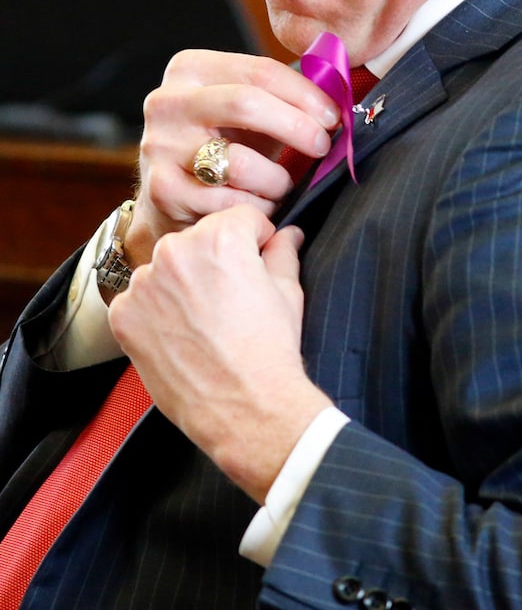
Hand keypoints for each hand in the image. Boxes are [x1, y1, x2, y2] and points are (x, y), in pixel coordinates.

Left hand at [108, 204, 331, 502]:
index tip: (258, 263)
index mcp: (221, 236)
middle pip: (199, 239)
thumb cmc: (271, 351)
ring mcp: (144, 283)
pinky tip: (180, 335)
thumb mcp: (288, 293)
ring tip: (205, 321)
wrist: (246, 410)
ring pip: (167, 268)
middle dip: (216, 260)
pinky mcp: (124, 315)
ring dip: (183, 284)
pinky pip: (141, 299)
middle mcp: (176, 250)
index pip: (239, 218)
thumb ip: (283, 253)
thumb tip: (289, 234)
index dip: (255, 241)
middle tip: (232, 299)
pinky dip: (157, 312)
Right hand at [125, 50, 338, 267]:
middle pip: (246, 103)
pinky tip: (260, 206)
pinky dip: (258, 209)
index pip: (260, 71)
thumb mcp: (245, 113)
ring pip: (241, 162)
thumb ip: (282, 98)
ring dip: (277, 180)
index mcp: (190, 69)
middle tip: (322, 147)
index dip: (305, 94)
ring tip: (283, 186)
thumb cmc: (221, 147)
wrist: (171, 196)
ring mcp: (160, 146)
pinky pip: (231, 203)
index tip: (333, 116)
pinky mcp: (163, 189)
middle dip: (296, 126)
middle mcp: (167, 101)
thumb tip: (339, 96)